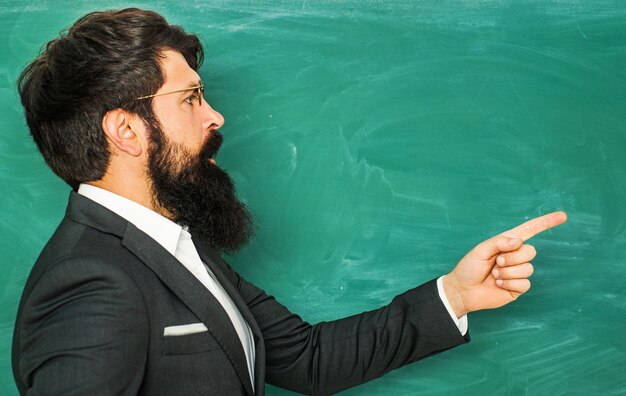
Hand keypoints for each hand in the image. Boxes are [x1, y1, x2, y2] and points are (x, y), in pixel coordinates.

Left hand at [442, 211, 566, 316]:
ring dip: (508, 272)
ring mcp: (518, 272)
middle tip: (496, 262)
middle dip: (512, 257)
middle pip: (531, 251)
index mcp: (506, 243)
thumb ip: (500, 242)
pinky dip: (509, 283)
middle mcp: (515, 256)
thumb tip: (519, 241)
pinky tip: (498, 284)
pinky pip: (525, 283)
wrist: (463, 290)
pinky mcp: (518, 288)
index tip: (563, 216)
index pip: (529, 230)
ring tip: (494, 274)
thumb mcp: (481, 249)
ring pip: (528, 268)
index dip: (546, 223)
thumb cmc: (469, 268)